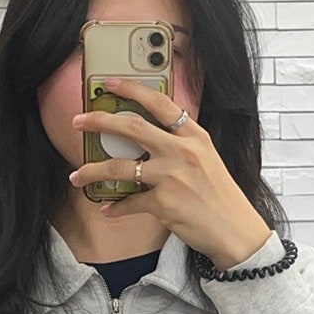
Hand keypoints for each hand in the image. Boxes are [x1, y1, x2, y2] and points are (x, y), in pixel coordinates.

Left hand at [69, 77, 272, 270]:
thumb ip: (181, 144)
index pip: (160, 103)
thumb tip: (146, 137)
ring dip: (92, 171)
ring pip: (119, 167)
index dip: (132, 89)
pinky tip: (107, 209)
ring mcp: (172, 176)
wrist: (236, 230)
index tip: (111, 83)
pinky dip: (115, 208)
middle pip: (132, 127)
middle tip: (79, 121)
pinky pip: (128, 202)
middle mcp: (182, 152)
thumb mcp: (206, 158)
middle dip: (99, 121)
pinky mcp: (163, 203)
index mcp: (194, 136)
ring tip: (77, 175)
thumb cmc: (220, 195)